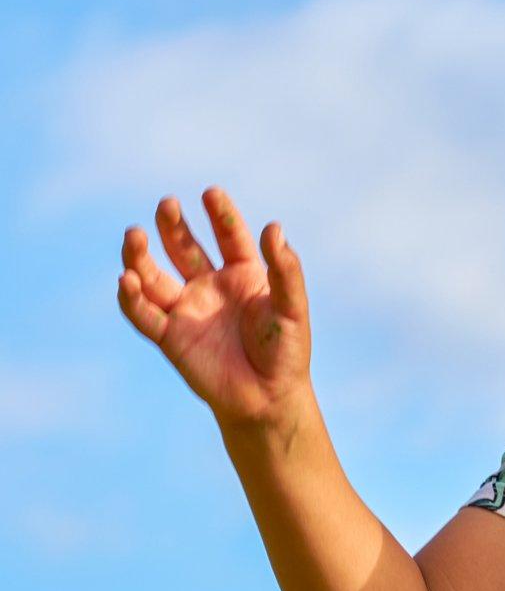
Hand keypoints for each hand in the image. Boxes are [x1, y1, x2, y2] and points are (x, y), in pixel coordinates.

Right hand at [117, 187, 313, 433]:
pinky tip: (126, 280)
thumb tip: (274, 227)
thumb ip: (285, 270)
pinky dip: (132, 298)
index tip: (211, 192)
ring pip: (155, 277)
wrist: (268, 397)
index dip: (220, 214)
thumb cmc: (286, 351)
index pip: (229, 235)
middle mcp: (211, 286)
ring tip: (134, 235)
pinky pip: (145, 315)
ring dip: (141, 257)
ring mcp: (188, 310)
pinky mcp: (170, 337)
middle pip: (185, 248)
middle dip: (173, 225)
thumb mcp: (292, 307)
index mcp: (243, 273)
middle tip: (167, 203)